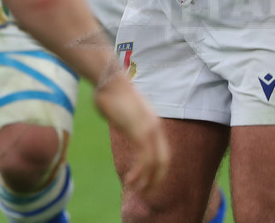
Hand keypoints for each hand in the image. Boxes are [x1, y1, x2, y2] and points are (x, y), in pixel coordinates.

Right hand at [93, 70, 168, 195]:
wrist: (110, 80)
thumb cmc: (112, 94)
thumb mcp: (124, 114)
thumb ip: (128, 125)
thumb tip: (124, 127)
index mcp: (153, 123)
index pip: (163, 152)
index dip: (158, 170)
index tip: (148, 182)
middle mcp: (155, 127)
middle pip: (164, 160)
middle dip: (156, 180)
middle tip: (146, 193)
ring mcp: (149, 129)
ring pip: (155, 163)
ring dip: (146, 180)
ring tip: (137, 191)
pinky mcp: (139, 131)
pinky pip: (144, 159)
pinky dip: (139, 174)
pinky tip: (130, 181)